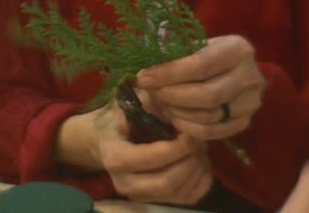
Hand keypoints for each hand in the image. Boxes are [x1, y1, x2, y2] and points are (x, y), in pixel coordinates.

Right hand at [94, 104, 212, 204]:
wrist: (108, 142)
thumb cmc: (121, 120)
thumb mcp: (130, 107)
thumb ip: (150, 106)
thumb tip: (176, 110)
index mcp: (115, 158)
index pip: (150, 159)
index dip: (176, 148)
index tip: (191, 134)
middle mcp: (125, 184)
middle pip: (167, 183)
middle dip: (189, 162)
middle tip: (199, 142)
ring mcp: (141, 197)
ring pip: (180, 193)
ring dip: (197, 169)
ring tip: (199, 148)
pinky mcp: (156, 202)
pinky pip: (188, 198)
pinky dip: (200, 180)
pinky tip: (198, 160)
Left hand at [136, 35, 264, 139]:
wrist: (225, 70)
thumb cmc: (200, 55)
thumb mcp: (190, 47)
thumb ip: (171, 57)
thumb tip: (144, 77)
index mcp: (237, 48)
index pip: (200, 65)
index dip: (168, 74)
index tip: (143, 78)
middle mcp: (251, 75)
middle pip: (208, 94)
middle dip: (173, 96)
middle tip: (153, 94)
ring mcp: (251, 102)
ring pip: (209, 116)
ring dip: (179, 113)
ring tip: (163, 104)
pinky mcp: (245, 122)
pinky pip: (213, 132)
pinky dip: (189, 128)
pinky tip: (175, 118)